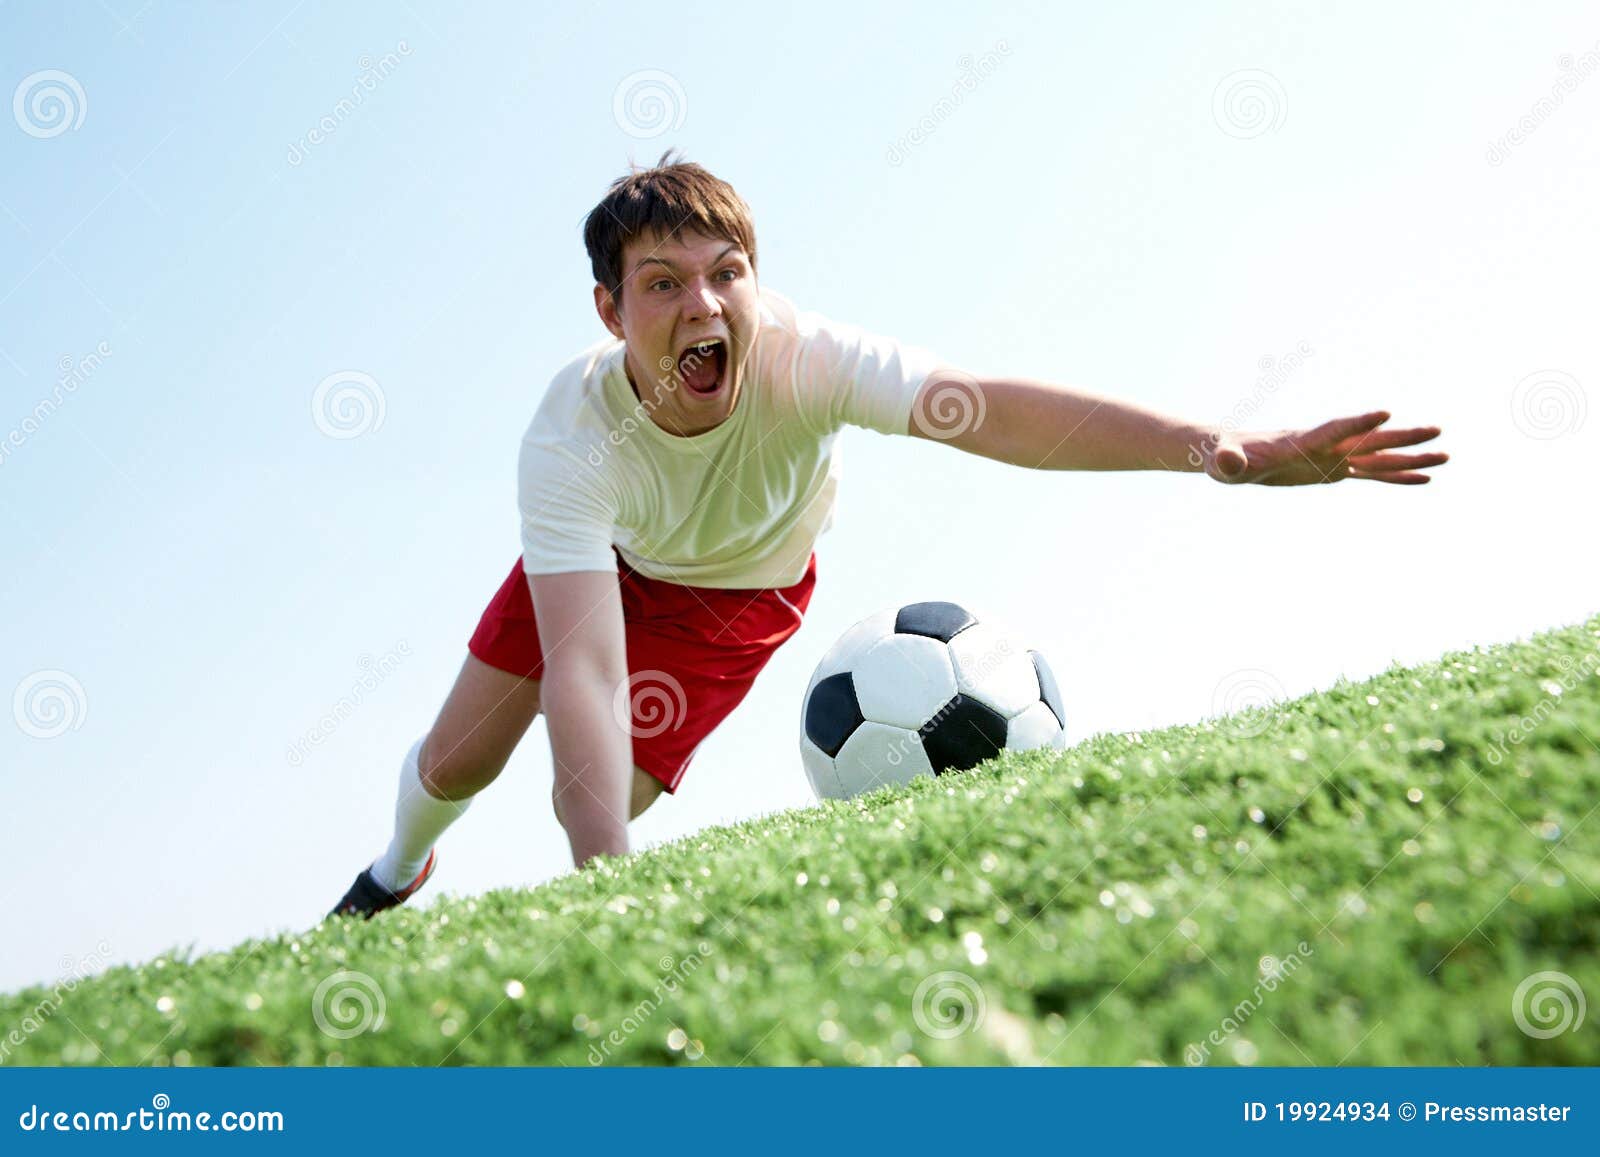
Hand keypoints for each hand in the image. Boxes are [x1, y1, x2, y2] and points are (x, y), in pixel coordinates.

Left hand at [1194, 410, 1447, 485]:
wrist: (1231, 455)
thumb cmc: (1225, 458)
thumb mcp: (1223, 463)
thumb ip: (1227, 461)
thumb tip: (1224, 461)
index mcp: (1300, 442)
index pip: (1334, 430)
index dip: (1357, 422)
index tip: (1385, 412)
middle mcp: (1324, 447)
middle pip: (1369, 440)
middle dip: (1402, 437)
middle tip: (1438, 431)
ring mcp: (1333, 459)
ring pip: (1379, 457)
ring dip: (1411, 458)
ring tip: (1447, 457)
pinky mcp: (1334, 472)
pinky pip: (1372, 475)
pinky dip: (1397, 477)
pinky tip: (1424, 480)